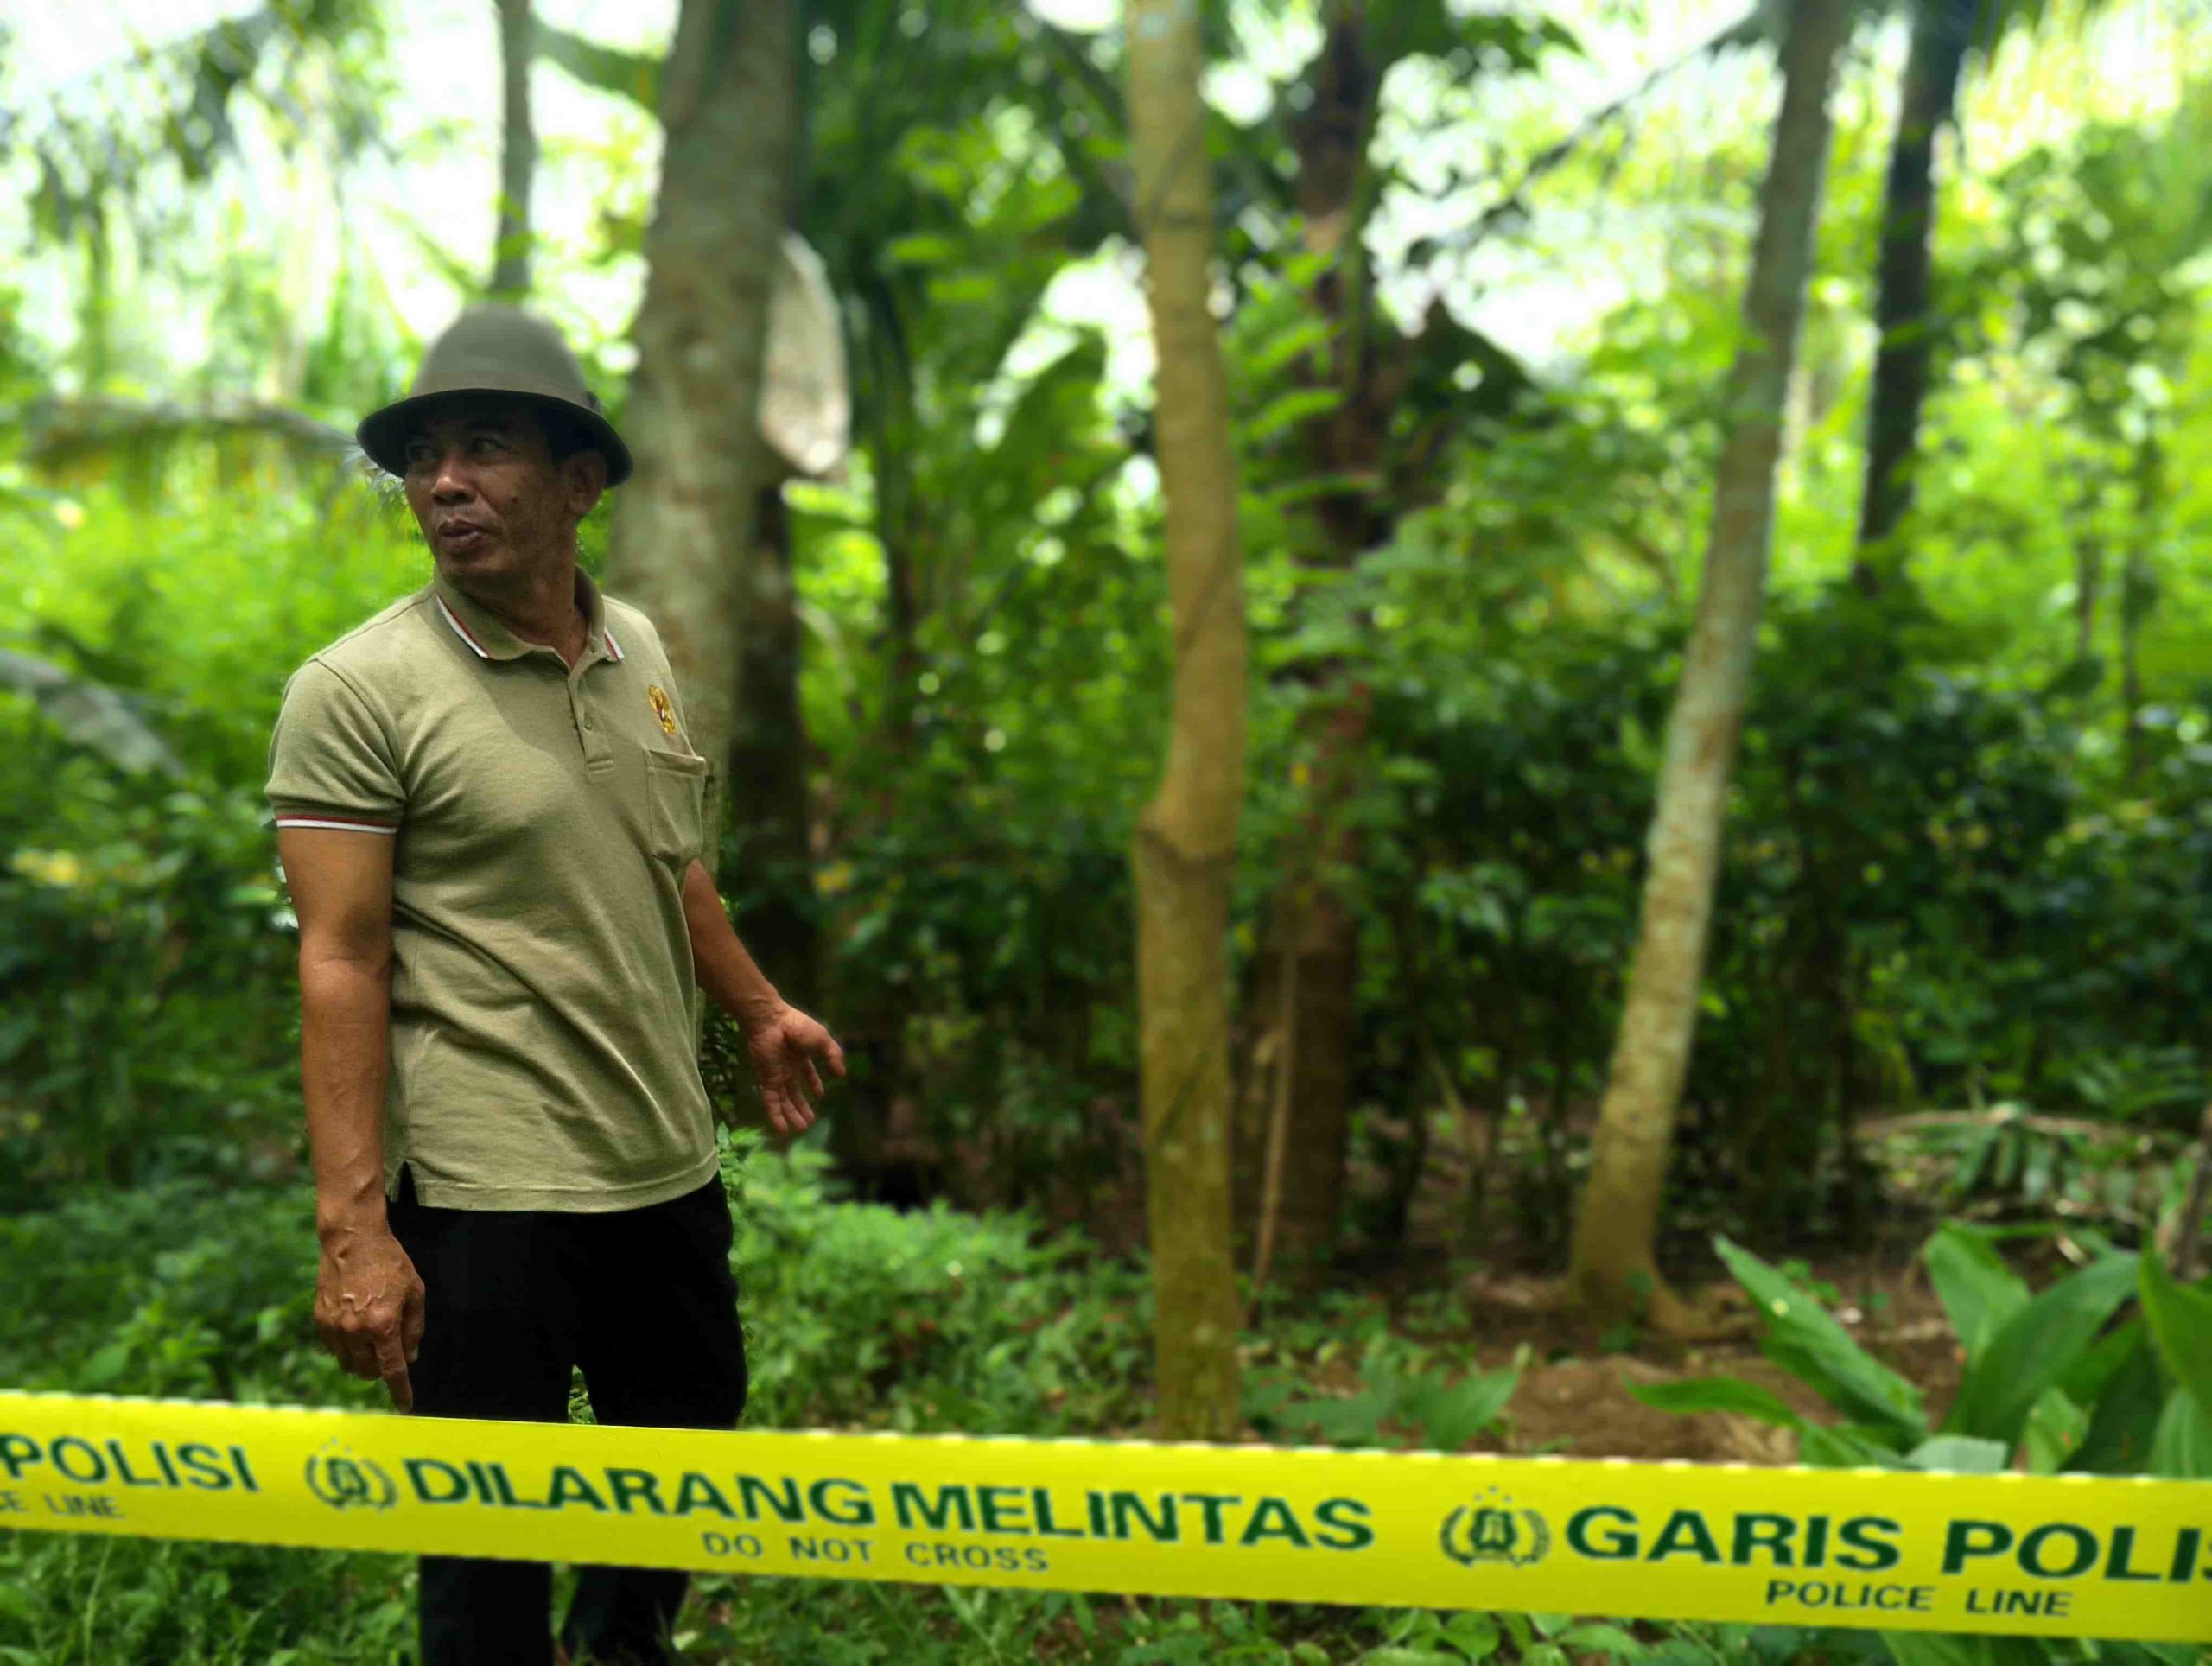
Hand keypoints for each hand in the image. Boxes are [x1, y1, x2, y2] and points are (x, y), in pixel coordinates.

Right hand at [315, 1226, 426, 1411]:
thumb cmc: (390, 1263)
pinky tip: (353, 1331)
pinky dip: (345, 1349)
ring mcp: (335, 1327)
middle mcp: (356, 1331)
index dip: (400, 1391)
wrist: (353, 1240)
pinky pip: (332, 1350)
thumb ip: (413, 1329)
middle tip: (389, 1352)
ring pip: (348, 1365)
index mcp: (384, 1325)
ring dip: (362, 1361)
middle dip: (381, 1370)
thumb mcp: (415, 1292)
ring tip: (372, 1338)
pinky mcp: (320, 1320)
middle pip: (368, 1372)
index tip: (405, 1406)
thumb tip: (410, 1358)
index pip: (393, 1370)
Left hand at [743, 1001, 846, 1134]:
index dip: (813, 1083)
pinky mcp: (766, 1080)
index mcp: (801, 1055)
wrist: (771, 1023)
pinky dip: (776, 1115)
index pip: (806, 1073)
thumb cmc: (797, 1028)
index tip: (819, 1095)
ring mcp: (776, 1075)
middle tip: (809, 1122)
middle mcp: (787, 1067)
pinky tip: (782, 1129)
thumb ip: (833, 1056)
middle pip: (794, 1092)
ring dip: (791, 1115)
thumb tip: (842, 1074)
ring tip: (800, 1129)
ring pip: (784, 1100)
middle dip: (801, 1106)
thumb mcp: (823, 1039)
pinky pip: (771, 1101)